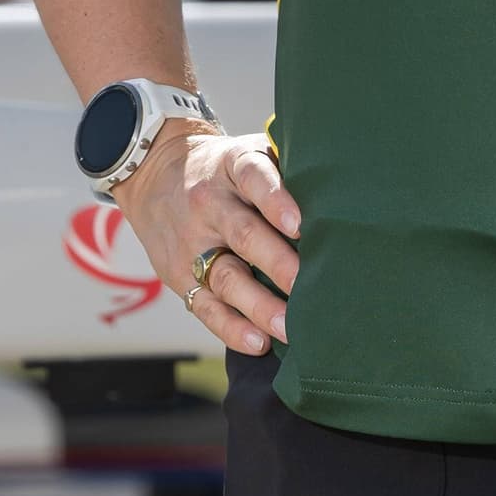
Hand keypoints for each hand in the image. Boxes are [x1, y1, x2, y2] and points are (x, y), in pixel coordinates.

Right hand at [117, 122, 299, 355]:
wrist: (155, 176)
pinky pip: (205, 306)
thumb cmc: (226, 171)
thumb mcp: (249, 153)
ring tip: (290, 327)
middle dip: (278, 263)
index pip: (254, 177)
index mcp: (233, 166)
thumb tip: (341, 201)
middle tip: (309, 286)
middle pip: (244, 234)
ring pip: (227, 277)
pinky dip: (232, 327)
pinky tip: (258, 342)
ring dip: (260, 305)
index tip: (299, 224)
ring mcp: (192, 242)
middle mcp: (210, 203)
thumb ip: (287, 171)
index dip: (276, 200)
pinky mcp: (178, 276)